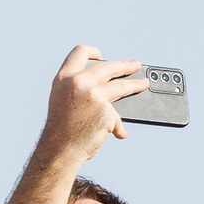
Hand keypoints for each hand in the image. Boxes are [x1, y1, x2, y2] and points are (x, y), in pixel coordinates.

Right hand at [42, 44, 151, 161]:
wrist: (59, 152)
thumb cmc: (60, 131)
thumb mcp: (61, 101)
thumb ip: (76, 89)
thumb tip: (104, 86)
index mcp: (64, 78)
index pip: (79, 53)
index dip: (92, 52)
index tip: (102, 56)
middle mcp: (79, 82)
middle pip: (109, 66)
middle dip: (125, 65)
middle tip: (135, 65)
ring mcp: (94, 95)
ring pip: (122, 86)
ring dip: (135, 85)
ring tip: (143, 84)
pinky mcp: (107, 110)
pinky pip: (118, 116)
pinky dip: (118, 127)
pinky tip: (119, 132)